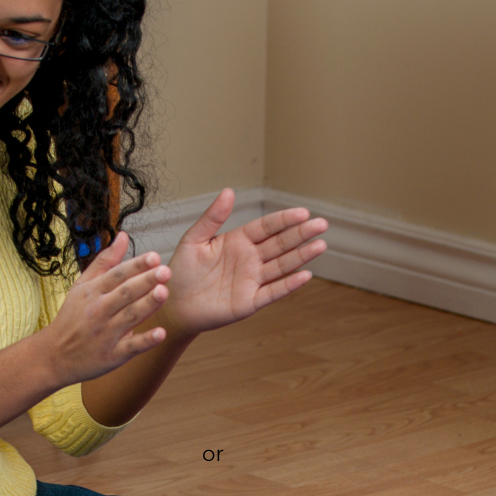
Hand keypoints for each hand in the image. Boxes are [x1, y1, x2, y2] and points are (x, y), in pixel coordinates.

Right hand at [42, 233, 172, 384]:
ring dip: (147, 305)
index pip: (117, 275)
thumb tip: (124, 236)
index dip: (136, 265)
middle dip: (146, 281)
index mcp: (93, 292)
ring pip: (130, 316)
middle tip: (165, 271)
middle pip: (125, 293)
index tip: (154, 257)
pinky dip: (145, 341)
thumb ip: (105, 261)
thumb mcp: (82, 286)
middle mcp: (99, 311)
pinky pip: (131, 347)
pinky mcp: (113, 355)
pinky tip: (161, 333)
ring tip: (164, 292)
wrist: (54, 356)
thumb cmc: (72, 318)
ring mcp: (106, 334)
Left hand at [158, 190, 327, 337]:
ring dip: (302, 256)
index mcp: (238, 241)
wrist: (173, 304)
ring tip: (321, 245)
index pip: (267, 227)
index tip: (302, 212)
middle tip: (322, 224)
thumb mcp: (193, 239)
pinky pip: (272, 292)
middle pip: (281, 244)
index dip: (284, 220)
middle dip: (301, 234)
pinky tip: (305, 275)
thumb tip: (229, 191)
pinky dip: (288, 285)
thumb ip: (212, 217)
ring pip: (282, 266)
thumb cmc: (181, 271)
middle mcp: (250, 259)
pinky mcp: (249, 302)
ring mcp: (252, 281)